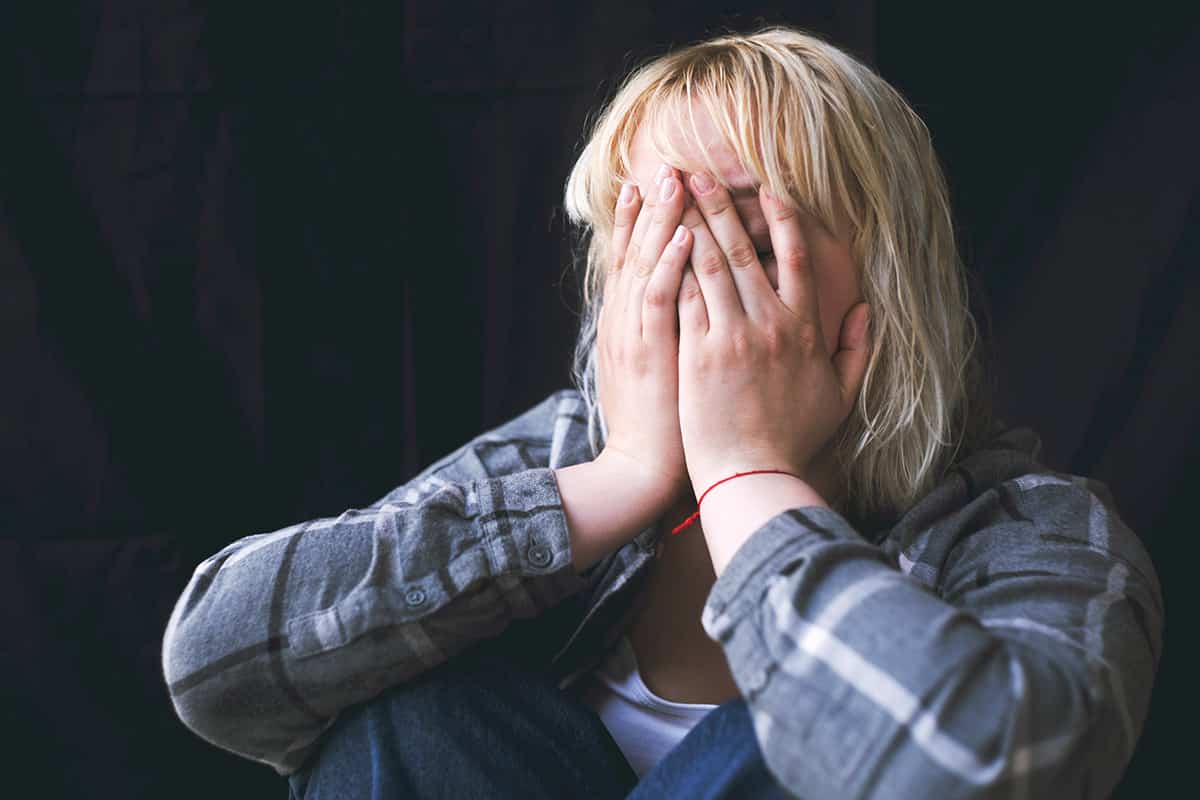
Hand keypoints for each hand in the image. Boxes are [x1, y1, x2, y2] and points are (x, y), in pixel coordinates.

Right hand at [596, 164, 694, 504]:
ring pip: (645, 266)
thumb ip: (657, 333)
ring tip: (673, 182)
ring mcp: (634, 335)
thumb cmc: (658, 425)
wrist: (640, 468)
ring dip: (660, 222)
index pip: (632, 262)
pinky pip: (660, 301)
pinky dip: (669, 266)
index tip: (650, 186)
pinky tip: (682, 236)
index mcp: (626, 325)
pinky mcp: (648, 353)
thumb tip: (675, 307)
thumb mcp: (649, 371)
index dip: (640, 222)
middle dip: (650, 208)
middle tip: (665, 167)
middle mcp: (624, 322)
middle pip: (635, 253)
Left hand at [675, 174, 871, 493]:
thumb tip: (865, 308)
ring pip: (710, 265)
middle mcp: (770, 323)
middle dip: (719, 206)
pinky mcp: (698, 352)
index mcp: (805, 328)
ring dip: (690, 223)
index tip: (766, 190)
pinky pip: (685, 297)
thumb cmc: (794, 439)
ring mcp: (732, 335)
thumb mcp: (841, 395)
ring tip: (670, 194)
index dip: (782, 219)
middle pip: (744, 249)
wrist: (752, 474)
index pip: (797, 258)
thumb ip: (857, 348)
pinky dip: (673, 265)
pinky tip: (658, 239)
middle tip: (697, 173)